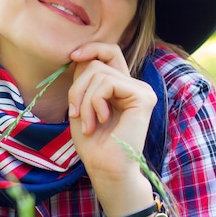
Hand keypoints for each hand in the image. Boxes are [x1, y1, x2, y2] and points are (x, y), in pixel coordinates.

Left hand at [67, 42, 156, 215]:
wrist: (105, 168)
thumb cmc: (93, 142)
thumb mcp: (82, 102)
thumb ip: (85, 78)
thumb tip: (80, 54)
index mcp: (121, 85)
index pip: (109, 51)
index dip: (91, 48)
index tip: (72, 56)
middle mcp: (134, 85)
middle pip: (98, 62)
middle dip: (78, 86)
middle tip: (76, 113)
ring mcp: (141, 90)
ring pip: (99, 72)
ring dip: (84, 100)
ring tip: (88, 123)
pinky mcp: (143, 96)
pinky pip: (108, 83)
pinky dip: (94, 101)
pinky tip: (100, 120)